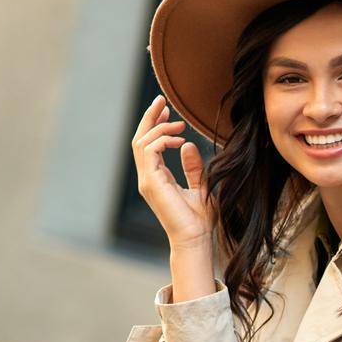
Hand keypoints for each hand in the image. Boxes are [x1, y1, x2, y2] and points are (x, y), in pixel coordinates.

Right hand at [133, 94, 211, 251]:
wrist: (195, 240)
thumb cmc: (199, 220)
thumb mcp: (201, 187)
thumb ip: (193, 168)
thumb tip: (189, 145)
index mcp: (156, 178)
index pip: (148, 145)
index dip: (155, 125)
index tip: (168, 111)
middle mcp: (148, 178)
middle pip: (140, 139)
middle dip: (150, 118)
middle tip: (163, 101)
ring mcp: (147, 181)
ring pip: (142, 142)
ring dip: (159, 127)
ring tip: (180, 124)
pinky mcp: (151, 183)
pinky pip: (149, 151)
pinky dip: (163, 140)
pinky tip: (180, 140)